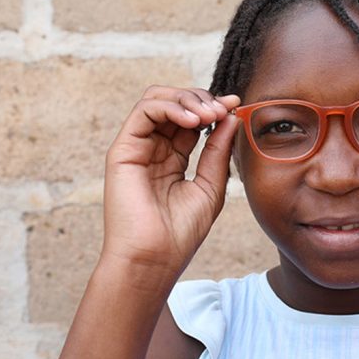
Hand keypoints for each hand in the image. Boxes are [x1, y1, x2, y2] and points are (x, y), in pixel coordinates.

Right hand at [102, 86, 239, 284]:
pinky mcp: (123, 150)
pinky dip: (171, 106)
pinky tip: (194, 120)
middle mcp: (151, 149)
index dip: (213, 108)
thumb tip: (231, 115)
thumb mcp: (210, 186)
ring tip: (209, 115)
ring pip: (157, 99)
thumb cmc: (180, 233)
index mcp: (171, 158)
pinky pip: (144, 110)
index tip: (236, 105)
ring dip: (187, 99)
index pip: (191, 119)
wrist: (154, 259)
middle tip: (223, 109)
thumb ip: (218, 151)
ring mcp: (136, 148)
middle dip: (201, 99)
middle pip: (173, 103)